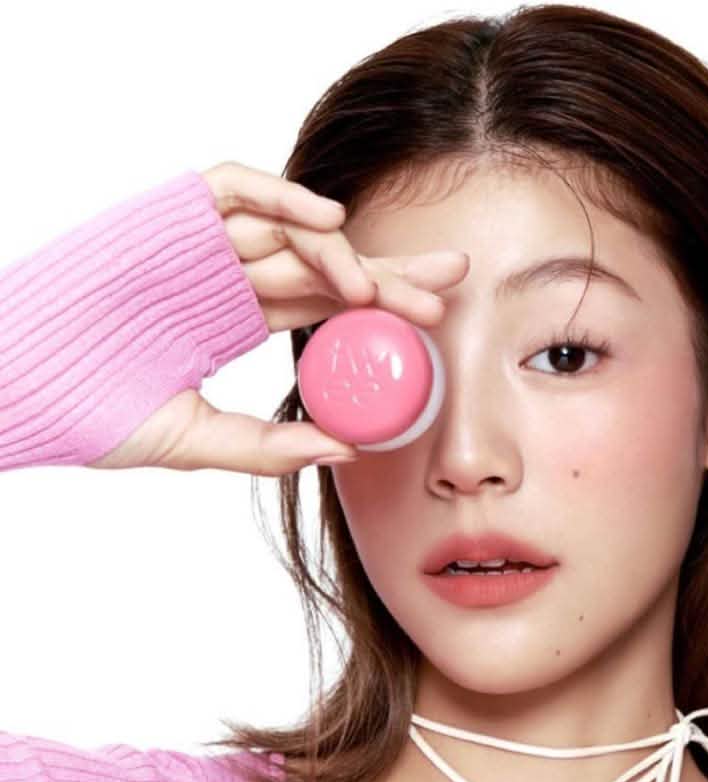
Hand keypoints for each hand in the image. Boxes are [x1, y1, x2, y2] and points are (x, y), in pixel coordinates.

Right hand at [87, 160, 468, 475]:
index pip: (323, 304)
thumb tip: (346, 450)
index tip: (436, 321)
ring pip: (287, 228)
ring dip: (340, 250)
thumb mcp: (195, 440)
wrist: (17, 389)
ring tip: (378, 287)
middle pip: (323, 263)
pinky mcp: (166, 216)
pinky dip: (278, 196)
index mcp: (235, 318)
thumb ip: (267, 445)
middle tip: (449, 282)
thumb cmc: (92, 413)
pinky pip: (232, 188)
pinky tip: (326, 221)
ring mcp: (197, 244)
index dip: (380, 306)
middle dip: (387, 271)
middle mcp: (226, 276)